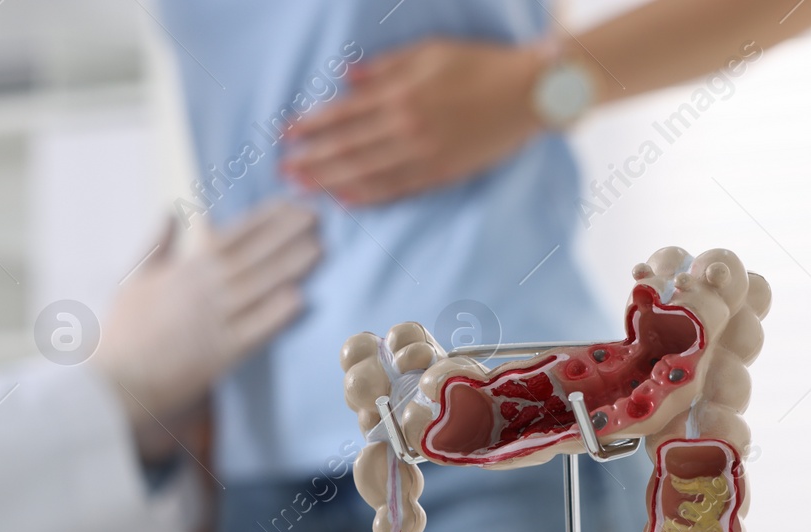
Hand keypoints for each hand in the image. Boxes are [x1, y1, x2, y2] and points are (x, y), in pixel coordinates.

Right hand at [97, 199, 319, 458]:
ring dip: (289, 266)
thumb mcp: (133, 278)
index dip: (265, 218)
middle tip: (317, 217)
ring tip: (318, 249)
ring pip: (257, 287)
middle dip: (286, 234)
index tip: (291, 204)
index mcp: (184, 269)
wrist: (114, 381)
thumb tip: (170, 211)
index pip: (232, 235)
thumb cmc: (121, 332)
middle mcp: (202, 289)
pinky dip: (275, 314)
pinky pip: (253, 331)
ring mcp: (212, 321)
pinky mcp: (218, 355)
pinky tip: (299, 299)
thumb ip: (156, 244)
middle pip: (252, 256)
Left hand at [281, 39, 546, 207]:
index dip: (311, 124)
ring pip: (365, 173)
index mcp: (401, 94)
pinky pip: (395, 189)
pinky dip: (366, 195)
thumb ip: (386, 67)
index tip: (285, 133)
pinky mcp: (440, 173)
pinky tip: (343, 199)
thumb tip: (345, 77)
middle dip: (310, 158)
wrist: (529, 94)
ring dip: (329, 180)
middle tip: (281, 169)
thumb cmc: (480, 64)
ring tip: (301, 187)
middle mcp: (407, 127)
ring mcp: (423, 155)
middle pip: (346, 148)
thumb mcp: (430, 53)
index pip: (344, 113)